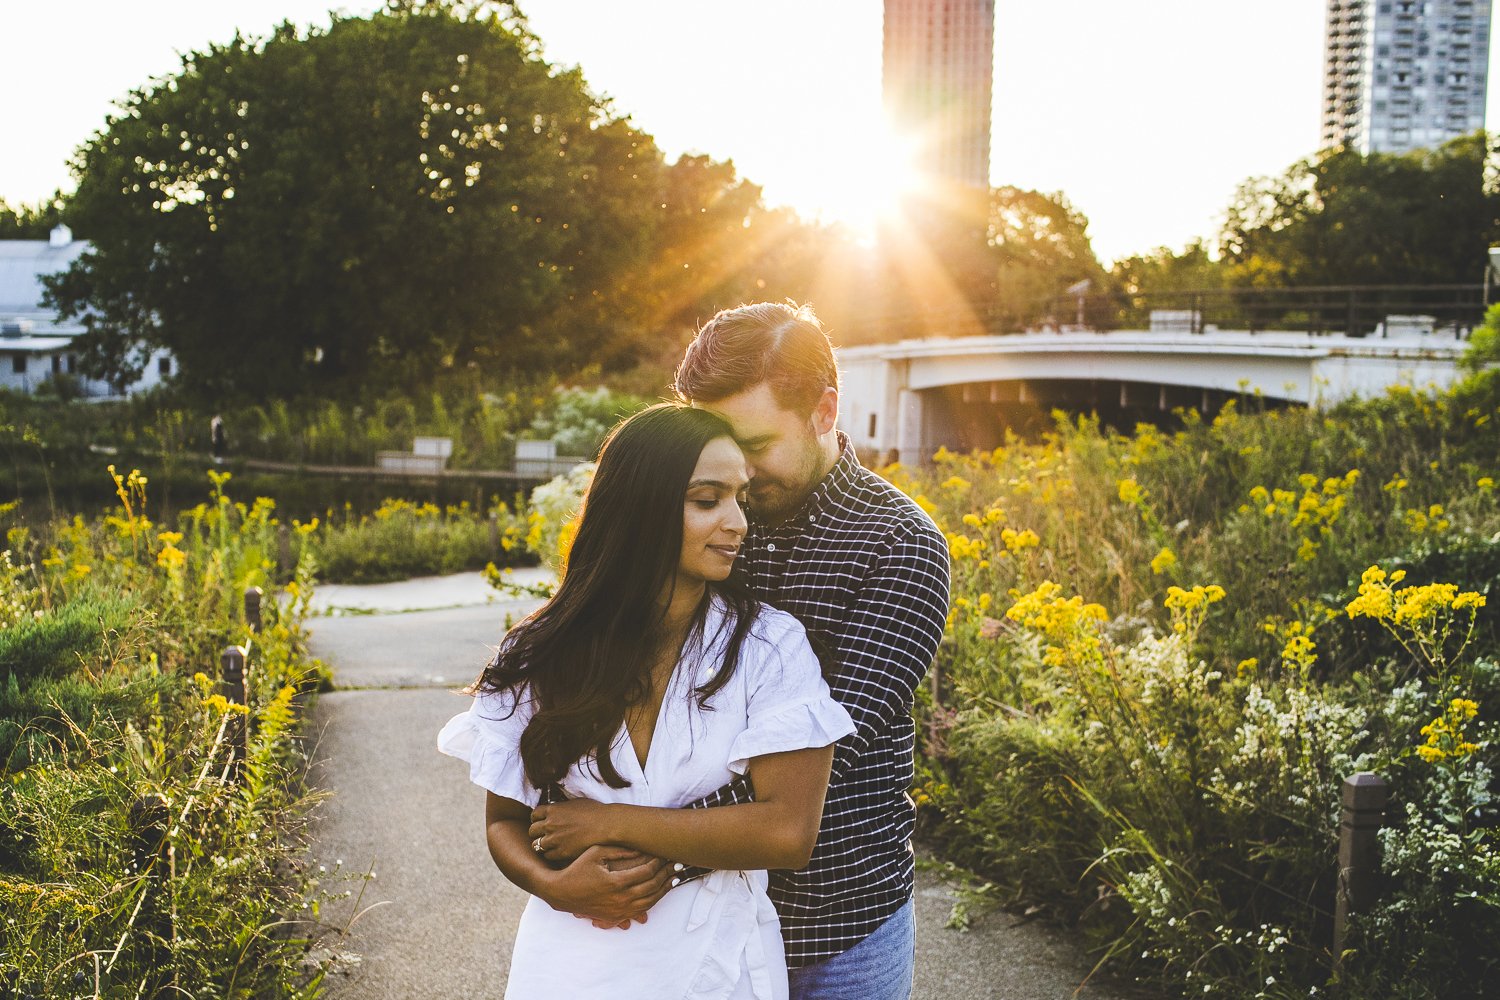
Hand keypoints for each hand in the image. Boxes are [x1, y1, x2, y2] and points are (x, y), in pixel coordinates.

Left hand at [529, 799, 613, 862]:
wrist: (605, 825)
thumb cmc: (595, 811)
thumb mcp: (575, 802)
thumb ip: (561, 807)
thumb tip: (555, 809)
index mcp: (553, 810)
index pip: (534, 815)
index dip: (537, 819)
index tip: (541, 821)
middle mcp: (550, 824)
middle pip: (532, 831)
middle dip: (537, 832)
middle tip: (544, 834)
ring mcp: (554, 839)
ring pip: (537, 845)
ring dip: (543, 845)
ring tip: (551, 844)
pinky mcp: (561, 852)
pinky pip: (547, 856)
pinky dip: (551, 854)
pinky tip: (559, 851)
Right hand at [540, 845, 673, 925]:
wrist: (560, 893)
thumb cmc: (577, 868)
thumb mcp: (595, 852)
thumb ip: (619, 849)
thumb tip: (640, 847)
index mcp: (616, 882)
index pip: (646, 872)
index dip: (658, 862)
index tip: (664, 854)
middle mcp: (620, 899)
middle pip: (652, 886)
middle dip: (666, 874)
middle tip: (676, 864)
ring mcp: (619, 910)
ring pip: (650, 901)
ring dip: (664, 889)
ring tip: (674, 878)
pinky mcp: (616, 916)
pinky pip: (641, 910)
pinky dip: (654, 901)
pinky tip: (660, 893)